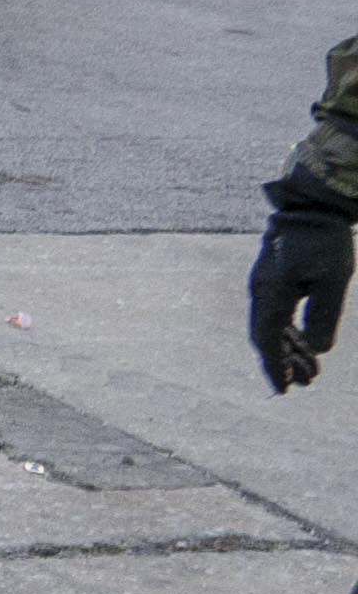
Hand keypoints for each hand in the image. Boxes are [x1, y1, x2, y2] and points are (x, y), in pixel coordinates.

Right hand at [252, 208, 353, 391]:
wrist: (311, 205)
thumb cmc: (324, 239)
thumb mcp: (333, 277)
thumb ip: (324, 314)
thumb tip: (318, 349)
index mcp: (271, 291)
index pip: (268, 338)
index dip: (276, 365)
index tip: (285, 388)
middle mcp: (261, 291)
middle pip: (267, 336)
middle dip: (284, 362)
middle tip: (305, 383)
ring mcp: (264, 286)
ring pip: (272, 327)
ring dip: (289, 349)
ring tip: (311, 370)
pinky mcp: (273, 281)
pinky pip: (276, 314)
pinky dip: (289, 333)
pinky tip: (304, 343)